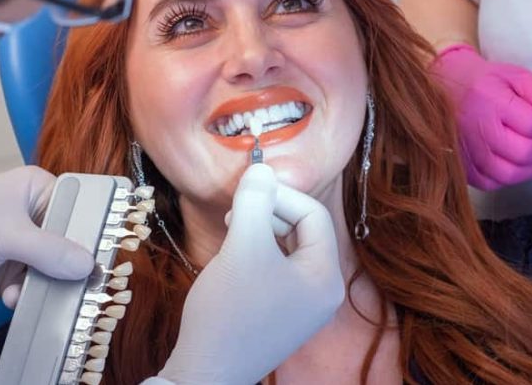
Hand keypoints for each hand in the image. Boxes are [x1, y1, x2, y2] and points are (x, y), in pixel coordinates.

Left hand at [0, 166, 93, 303]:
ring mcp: (26, 248)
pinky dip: (31, 297)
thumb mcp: (2, 233)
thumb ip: (47, 249)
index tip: (103, 258)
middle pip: (75, 244)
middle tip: (78, 286)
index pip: (83, 209)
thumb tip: (88, 265)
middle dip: (73, 267)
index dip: (96, 233)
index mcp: (39, 191)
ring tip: (31, 291)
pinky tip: (12, 297)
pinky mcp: (13, 274)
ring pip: (58, 271)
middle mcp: (38, 218)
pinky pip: (37, 288)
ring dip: (49, 286)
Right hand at [155, 164, 344, 384]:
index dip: (280, 195)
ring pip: (288, 250)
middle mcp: (323, 294)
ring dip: (261, 231)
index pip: (314, 214)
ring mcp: (303, 308)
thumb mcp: (243, 246)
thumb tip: (261, 167)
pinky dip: (257, 255)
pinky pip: (277, 272)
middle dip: (270, 213)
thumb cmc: (228, 312)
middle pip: (304, 231)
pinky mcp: (281, 317)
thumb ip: (255, 201)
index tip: (246, 192)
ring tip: (232, 230)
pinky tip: (233, 257)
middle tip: (236, 211)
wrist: (206, 372)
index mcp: (325, 277)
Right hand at [429, 44, 531, 189]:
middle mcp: (476, 129)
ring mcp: (466, 152)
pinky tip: (517, 164)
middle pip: (524, 152)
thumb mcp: (513, 75)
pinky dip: (510, 177)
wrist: (443, 88)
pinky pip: (491, 183)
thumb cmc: (483, 82)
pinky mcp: (461, 166)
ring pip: (509, 174)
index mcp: (491, 101)